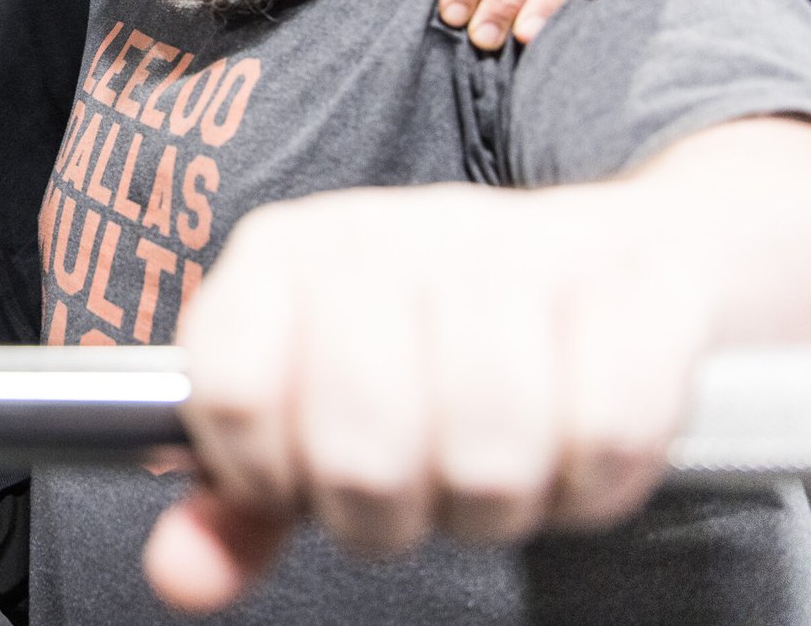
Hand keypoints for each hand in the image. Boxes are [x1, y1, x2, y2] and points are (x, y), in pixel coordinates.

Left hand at [145, 183, 711, 613]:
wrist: (605, 257)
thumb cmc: (432, 349)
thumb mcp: (311, 409)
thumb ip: (239, 498)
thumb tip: (179, 574)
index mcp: (286, 256)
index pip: (230, 393)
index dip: (268, 473)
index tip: (302, 478)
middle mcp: (385, 236)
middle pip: (360, 450)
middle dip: (394, 510)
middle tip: (417, 485)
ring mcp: (511, 246)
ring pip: (488, 452)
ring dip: (499, 499)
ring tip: (493, 466)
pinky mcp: (632, 275)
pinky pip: (608, 431)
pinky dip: (595, 478)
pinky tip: (572, 446)